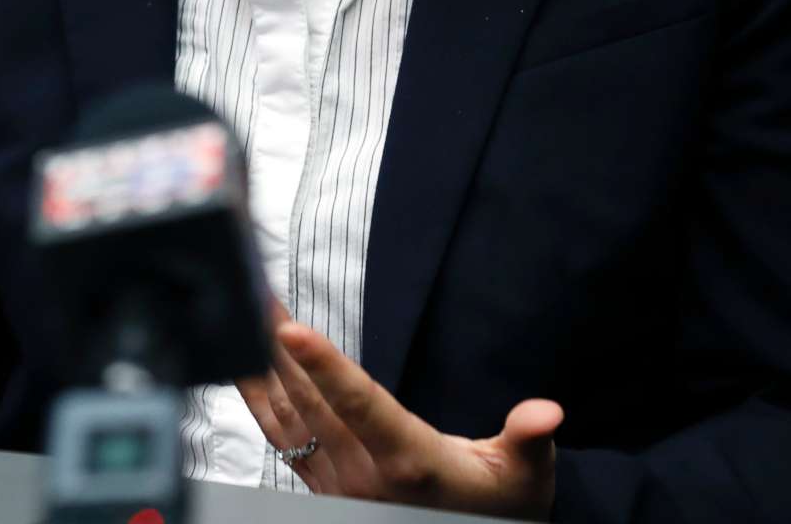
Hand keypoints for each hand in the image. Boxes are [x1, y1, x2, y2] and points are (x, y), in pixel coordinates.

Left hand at [235, 320, 560, 518]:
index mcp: (410, 462)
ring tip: (245, 311)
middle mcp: (364, 474)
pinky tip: (243, 365)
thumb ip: (528, 439)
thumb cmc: (498, 505)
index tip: (292, 330)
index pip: (361, 405)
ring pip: (288, 415)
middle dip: (278, 343)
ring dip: (263, 363)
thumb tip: (547, 412)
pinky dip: (257, 397)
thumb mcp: (524, 476)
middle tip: (256, 288)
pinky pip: (279, 437)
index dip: (325, 367)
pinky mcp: (321, 487)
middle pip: (310, 399)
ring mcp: (336, 484)